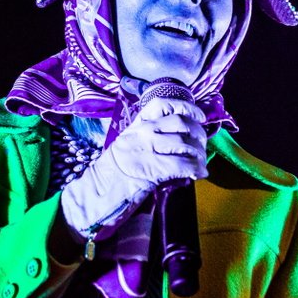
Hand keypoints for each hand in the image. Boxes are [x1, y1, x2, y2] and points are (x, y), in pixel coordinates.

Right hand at [60, 98, 207, 243]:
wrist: (95, 193)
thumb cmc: (112, 174)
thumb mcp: (128, 146)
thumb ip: (149, 139)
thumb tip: (180, 141)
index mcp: (136, 125)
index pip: (163, 104)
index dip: (187, 107)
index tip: (199, 116)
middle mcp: (142, 132)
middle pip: (181, 123)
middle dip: (199, 134)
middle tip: (202, 146)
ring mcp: (146, 149)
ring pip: (185, 143)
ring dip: (199, 154)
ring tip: (200, 163)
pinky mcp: (151, 169)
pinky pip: (182, 165)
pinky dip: (195, 169)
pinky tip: (198, 174)